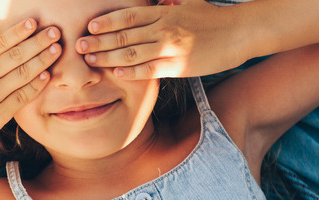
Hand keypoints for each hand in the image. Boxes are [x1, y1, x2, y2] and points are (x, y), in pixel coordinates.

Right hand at [0, 18, 61, 153]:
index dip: (18, 31)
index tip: (33, 22)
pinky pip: (22, 96)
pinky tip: (47, 76)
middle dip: (37, 42)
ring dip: (42, 60)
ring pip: (22, 73)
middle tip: (55, 32)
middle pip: (16, 55)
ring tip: (56, 50)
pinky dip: (36, 85)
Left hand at [76, 0, 245, 78]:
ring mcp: (171, 48)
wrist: (240, 32)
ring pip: (133, 53)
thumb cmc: (212, 18)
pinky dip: (132, 71)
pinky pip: (150, 69)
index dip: (107, 21)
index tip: (89, 26)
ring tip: (90, 60)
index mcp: (164, 12)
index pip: (129, 15)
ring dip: (108, 57)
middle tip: (78, 46)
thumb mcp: (188, 2)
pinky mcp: (179, 65)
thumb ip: (168, 0)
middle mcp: (164, 28)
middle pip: (125, 35)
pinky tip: (117, 73)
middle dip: (99, 41)